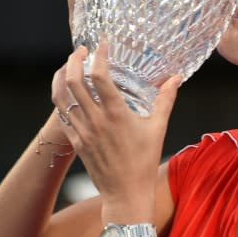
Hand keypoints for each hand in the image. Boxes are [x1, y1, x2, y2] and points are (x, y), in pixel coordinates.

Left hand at [52, 40, 181, 215]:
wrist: (125, 192)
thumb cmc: (145, 160)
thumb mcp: (158, 127)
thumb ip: (166, 99)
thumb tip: (177, 77)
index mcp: (117, 113)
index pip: (100, 75)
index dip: (99, 55)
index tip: (103, 44)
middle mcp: (96, 120)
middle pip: (73, 80)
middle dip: (74, 60)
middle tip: (81, 50)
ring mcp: (83, 131)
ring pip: (61, 96)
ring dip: (61, 76)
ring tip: (69, 65)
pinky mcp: (76, 141)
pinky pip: (62, 114)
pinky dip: (60, 97)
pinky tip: (66, 90)